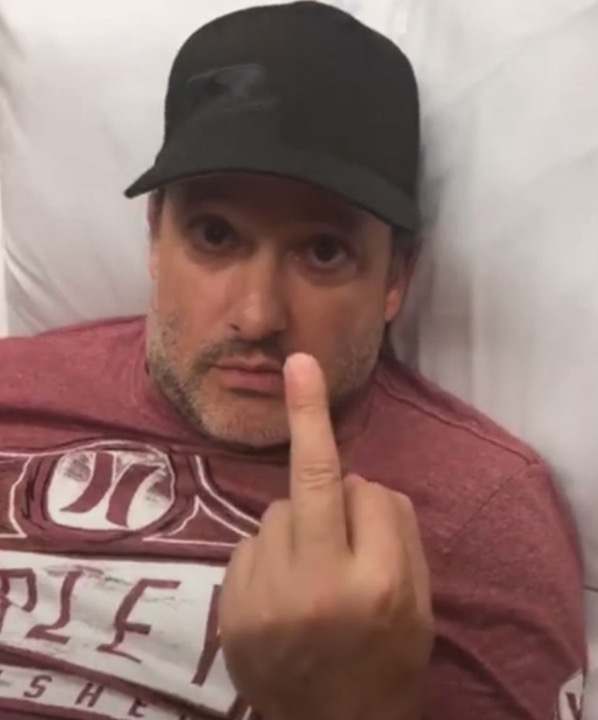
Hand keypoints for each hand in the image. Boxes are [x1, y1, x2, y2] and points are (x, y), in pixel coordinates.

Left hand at [219, 353, 432, 719]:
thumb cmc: (386, 661)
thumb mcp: (420, 602)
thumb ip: (396, 533)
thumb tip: (356, 480)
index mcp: (377, 585)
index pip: (372, 494)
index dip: (371, 499)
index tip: (329, 424)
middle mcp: (317, 586)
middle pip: (311, 485)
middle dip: (310, 425)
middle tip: (298, 365)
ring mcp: (265, 598)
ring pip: (277, 514)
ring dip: (296, 524)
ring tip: (308, 572)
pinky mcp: (230, 608)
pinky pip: (250, 544)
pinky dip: (268, 552)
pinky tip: (279, 588)